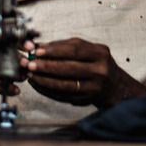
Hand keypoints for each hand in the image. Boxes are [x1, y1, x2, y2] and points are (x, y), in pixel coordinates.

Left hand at [20, 37, 145, 108]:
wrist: (116, 86)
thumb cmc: (97, 64)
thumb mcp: (88, 50)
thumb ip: (65, 47)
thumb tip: (38, 46)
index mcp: (100, 53)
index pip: (75, 49)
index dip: (54, 50)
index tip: (37, 50)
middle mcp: (100, 70)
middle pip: (69, 68)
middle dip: (46, 66)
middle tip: (29, 64)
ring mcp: (95, 87)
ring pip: (65, 84)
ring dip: (45, 80)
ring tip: (31, 75)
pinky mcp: (87, 100)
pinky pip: (64, 95)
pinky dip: (49, 90)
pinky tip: (39, 85)